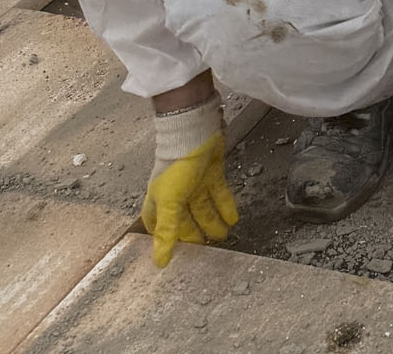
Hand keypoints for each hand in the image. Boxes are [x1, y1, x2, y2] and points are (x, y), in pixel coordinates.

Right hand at [142, 95, 237, 266]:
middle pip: (185, 219)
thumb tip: (159, 261)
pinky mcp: (212, 172)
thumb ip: (166, 230)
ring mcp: (195, 182)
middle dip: (195, 234)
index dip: (165, 240)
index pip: (159, 227)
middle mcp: (176, 193)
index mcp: (159, 201)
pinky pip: (219, 193)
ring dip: (213, 222)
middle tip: (207, 250)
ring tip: (224, 237)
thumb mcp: (168, 201)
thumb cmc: (176, 165)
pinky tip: (233, 218)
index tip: (173, 257)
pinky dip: (226, 206)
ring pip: (204, 208)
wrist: (195, 131)